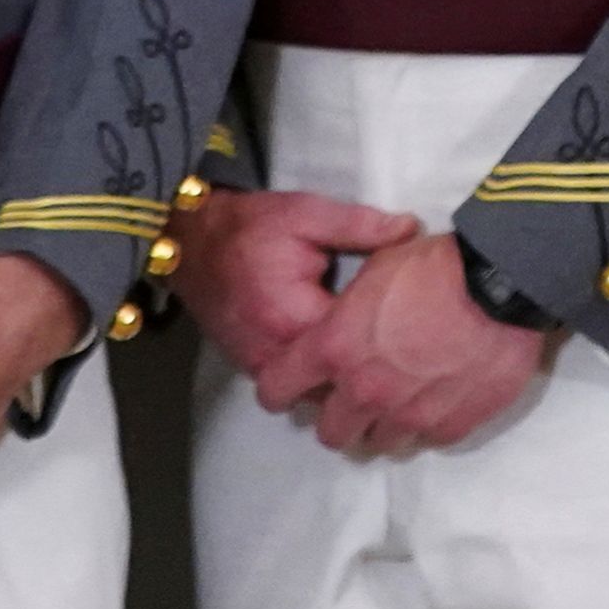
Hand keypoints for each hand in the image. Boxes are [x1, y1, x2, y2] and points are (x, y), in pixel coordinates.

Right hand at [169, 186, 418, 377]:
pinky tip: (344, 366)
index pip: (355, 343)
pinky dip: (320, 383)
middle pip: (338, 382)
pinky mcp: (251, 368)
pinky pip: (294, 390)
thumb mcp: (307, 213)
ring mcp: (260, 367)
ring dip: (344, 383)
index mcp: (294, 315)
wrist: (191, 243)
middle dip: (370, 372)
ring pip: (316, 395)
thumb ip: (360, 225)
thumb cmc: (252, 226)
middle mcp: (275, 353)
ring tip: (378, 364)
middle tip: (405, 356)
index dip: (390, 334)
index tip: (417, 321)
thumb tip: (413, 230)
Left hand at [250, 230, 554, 458]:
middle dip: (339, 418)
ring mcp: (407, 416)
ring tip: (404, 397)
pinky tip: (441, 395)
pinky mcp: (448, 427)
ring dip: (385, 424)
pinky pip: (426, 438)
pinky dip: (428, 422)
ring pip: (378, 443)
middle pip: (330, 433)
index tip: (294, 387)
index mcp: (334, 349)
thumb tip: (347, 327)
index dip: (281, 388)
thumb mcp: (376, 268)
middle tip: (357, 397)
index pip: (276, 389)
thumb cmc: (436, 266)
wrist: (503, 283)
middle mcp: (364, 391)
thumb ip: (349, 311)